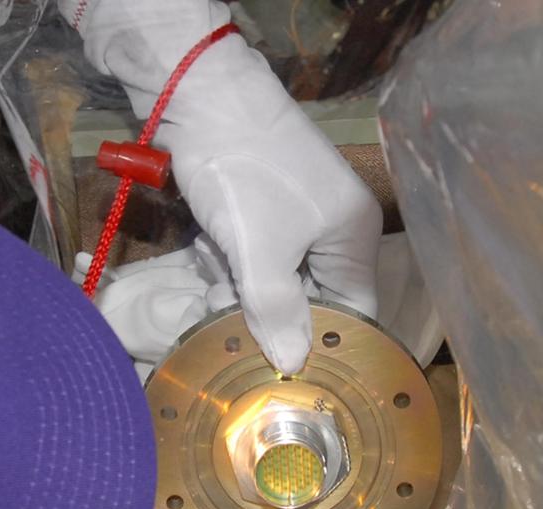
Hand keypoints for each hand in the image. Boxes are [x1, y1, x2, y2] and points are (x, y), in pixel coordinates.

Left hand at [61, 0, 381, 374]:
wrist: (201, 102)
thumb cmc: (244, 176)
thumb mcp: (260, 252)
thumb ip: (277, 310)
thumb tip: (294, 362)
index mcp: (352, 239)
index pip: (352, 313)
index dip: (316, 341)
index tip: (275, 362)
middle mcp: (332, 230)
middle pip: (304, 301)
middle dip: (259, 308)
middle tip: (221, 305)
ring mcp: (294, 218)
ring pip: (267, 281)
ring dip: (233, 282)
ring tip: (211, 261)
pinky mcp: (257, 209)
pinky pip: (245, 255)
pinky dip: (223, 257)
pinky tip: (203, 245)